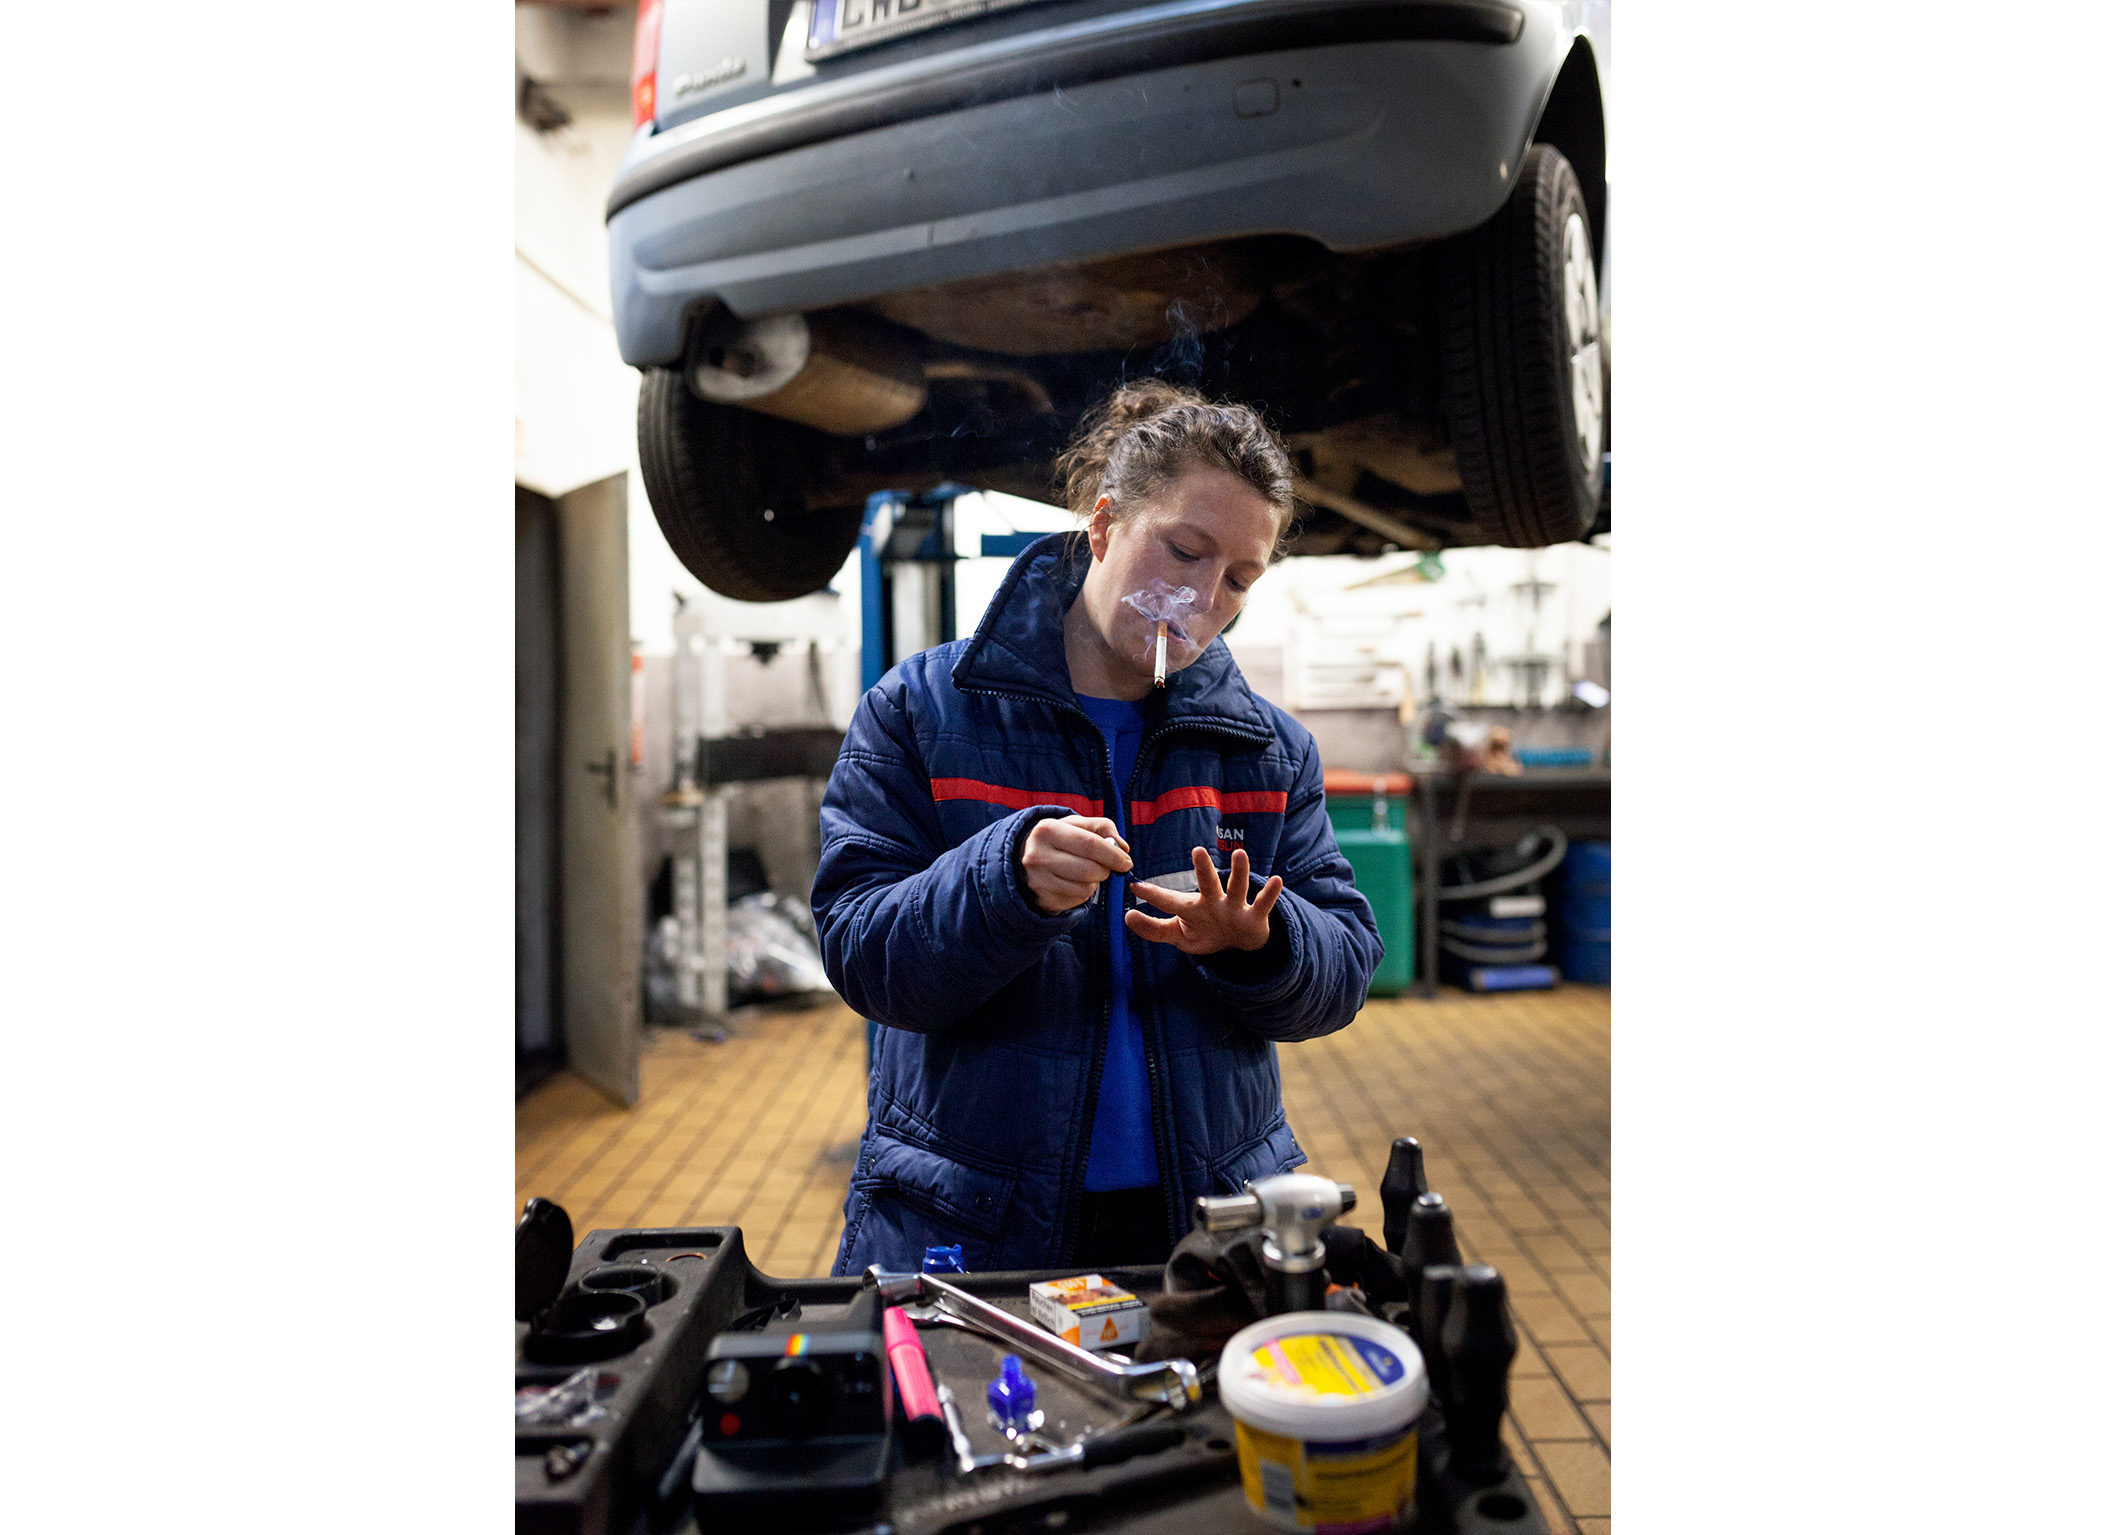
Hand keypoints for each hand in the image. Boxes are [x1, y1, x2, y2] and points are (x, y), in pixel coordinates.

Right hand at [1021, 814, 1132, 913]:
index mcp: (1047, 830)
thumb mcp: (1076, 825)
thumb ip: (1103, 828)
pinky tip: (1075, 883)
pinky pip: (1077, 900)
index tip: (1126, 862)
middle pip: (1090, 869)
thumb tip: (1123, 848)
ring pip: (1086, 887)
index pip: (1090, 844)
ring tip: (1087, 872)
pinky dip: (1084, 893)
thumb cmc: (1059, 840)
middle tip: (1107, 867)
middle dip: (1106, 870)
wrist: (1025, 859)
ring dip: (1095, 882)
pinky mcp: (1043, 899)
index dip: (1114, 855)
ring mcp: (1038, 880)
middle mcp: (1038, 856)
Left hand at [1125, 846, 1282, 954]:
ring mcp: (1235, 907)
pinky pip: (1264, 903)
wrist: (1239, 943)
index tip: (1135, 886)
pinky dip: (1270, 893)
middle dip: (1203, 868)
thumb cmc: (1205, 932)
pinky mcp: (1254, 917)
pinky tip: (1276, 879)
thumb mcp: (1179, 936)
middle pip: (1207, 883)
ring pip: (1237, 887)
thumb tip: (1127, 917)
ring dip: (1240, 872)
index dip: (1153, 895)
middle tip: (1197, 851)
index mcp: (1192, 909)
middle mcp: (1213, 902)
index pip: (1170, 901)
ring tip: (1241, 853)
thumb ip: (1154, 929)